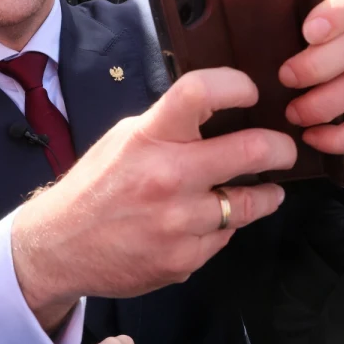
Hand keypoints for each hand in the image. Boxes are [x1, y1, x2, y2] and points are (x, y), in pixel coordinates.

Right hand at [11, 68, 295, 331]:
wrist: (60, 246)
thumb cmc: (96, 185)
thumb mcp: (125, 138)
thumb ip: (170, 125)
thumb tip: (220, 110)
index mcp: (149, 137)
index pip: (201, 93)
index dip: (236, 85)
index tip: (251, 92)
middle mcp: (167, 178)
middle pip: (251, 151)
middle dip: (280, 148)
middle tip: (284, 149)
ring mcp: (179, 223)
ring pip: (249, 203)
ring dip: (264, 194)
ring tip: (266, 189)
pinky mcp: (185, 259)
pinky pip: (224, 235)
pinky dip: (224, 225)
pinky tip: (210, 220)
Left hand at [280, 0, 343, 156]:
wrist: (312, 86)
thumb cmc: (288, 50)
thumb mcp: (280, 32)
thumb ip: (270, 25)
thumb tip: (236, 30)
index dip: (336, 13)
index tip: (307, 32)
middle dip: (318, 65)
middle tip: (284, 78)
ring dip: (323, 103)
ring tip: (292, 114)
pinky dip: (340, 138)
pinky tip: (311, 137)